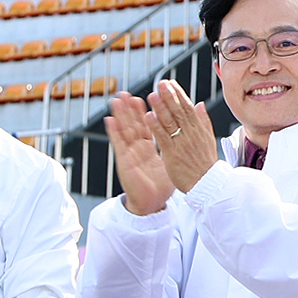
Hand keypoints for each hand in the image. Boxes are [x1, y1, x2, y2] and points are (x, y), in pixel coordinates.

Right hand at [106, 93, 172, 214]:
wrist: (152, 204)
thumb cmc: (162, 186)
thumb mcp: (172, 162)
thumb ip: (176, 146)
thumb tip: (187, 136)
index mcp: (150, 148)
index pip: (149, 126)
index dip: (148, 111)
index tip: (149, 95)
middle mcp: (139, 149)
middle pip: (134, 125)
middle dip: (131, 109)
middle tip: (127, 93)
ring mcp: (130, 154)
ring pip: (125, 130)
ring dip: (120, 115)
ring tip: (117, 100)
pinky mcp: (125, 162)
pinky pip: (119, 145)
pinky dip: (114, 132)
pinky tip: (110, 120)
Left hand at [145, 80, 221, 191]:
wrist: (208, 184)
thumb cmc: (207, 165)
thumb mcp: (209, 139)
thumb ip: (203, 120)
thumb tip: (200, 104)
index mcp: (199, 129)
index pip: (188, 107)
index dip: (178, 94)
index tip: (171, 83)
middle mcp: (190, 134)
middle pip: (178, 111)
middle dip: (169, 96)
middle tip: (161, 83)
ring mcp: (181, 143)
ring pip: (170, 122)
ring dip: (160, 107)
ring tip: (152, 95)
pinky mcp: (172, 154)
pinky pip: (163, 138)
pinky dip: (156, 126)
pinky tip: (148, 116)